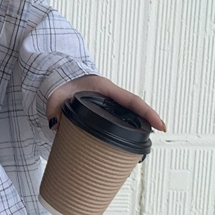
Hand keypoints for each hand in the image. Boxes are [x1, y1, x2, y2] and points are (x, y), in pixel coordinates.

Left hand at [46, 74, 166, 133]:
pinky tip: (130, 138)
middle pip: (134, 107)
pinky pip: (120, 115)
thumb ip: (54, 108)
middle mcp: (110, 95)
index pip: (131, 100)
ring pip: (129, 112)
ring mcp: (109, 101)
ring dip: (139, 122)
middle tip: (160, 131)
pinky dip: (127, 124)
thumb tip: (55, 124)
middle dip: (148, 118)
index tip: (159, 124)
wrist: (60, 76)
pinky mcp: (105, 107)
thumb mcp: (57, 94)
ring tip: (147, 138)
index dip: (147, 112)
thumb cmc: (62, 82)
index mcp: (104, 88)